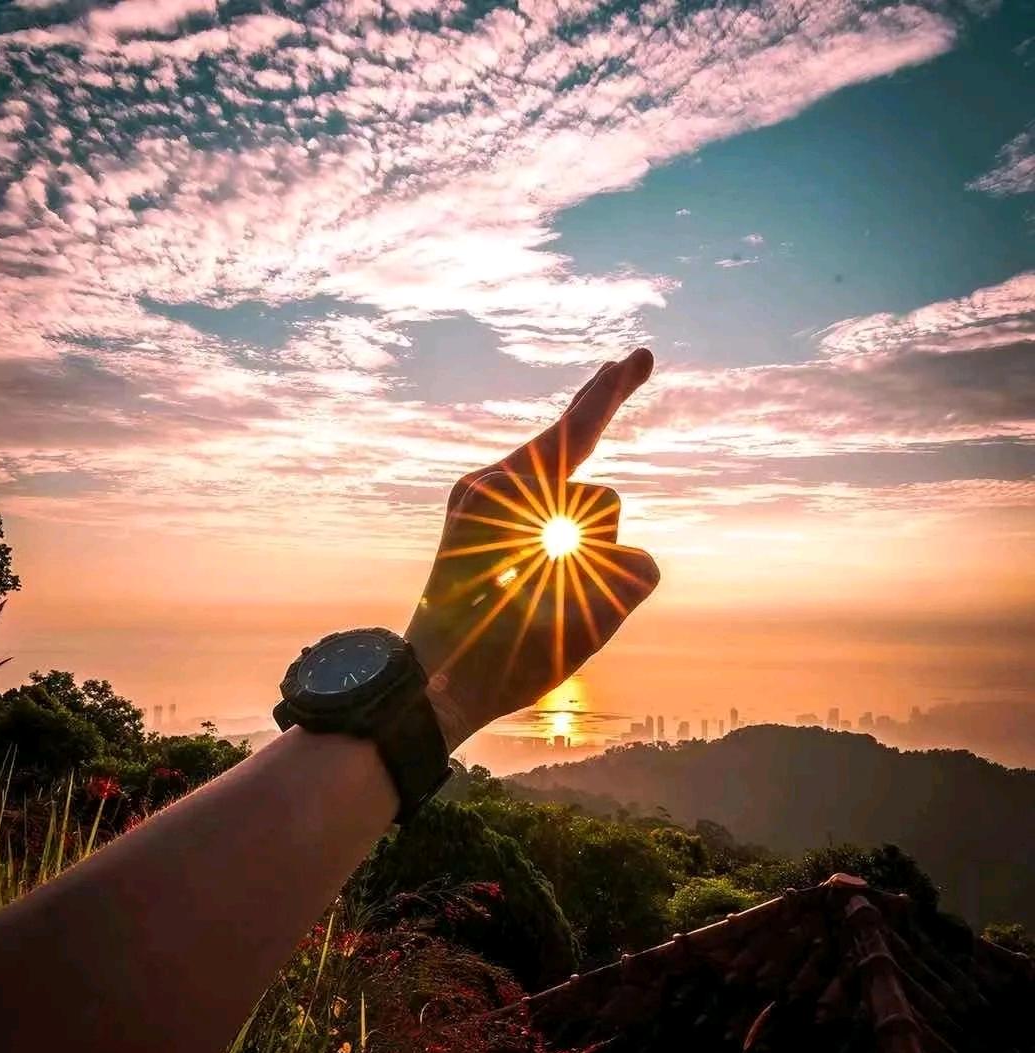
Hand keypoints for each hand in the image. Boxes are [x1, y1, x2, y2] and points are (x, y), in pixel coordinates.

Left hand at [406, 348, 659, 750]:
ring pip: (570, 514)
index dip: (612, 393)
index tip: (636, 356)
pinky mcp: (471, 519)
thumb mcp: (582, 626)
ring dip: (574, 558)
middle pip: (591, 498)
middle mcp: (489, 487)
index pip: (575, 431)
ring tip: (532, 607)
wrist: (429, 682)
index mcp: (506, 499)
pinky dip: (554, 554)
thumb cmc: (503, 659)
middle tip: (560, 581)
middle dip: (594, 548)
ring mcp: (477, 501)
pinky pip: (537, 516)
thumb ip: (623, 577)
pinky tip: (533, 592)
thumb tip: (624, 554)